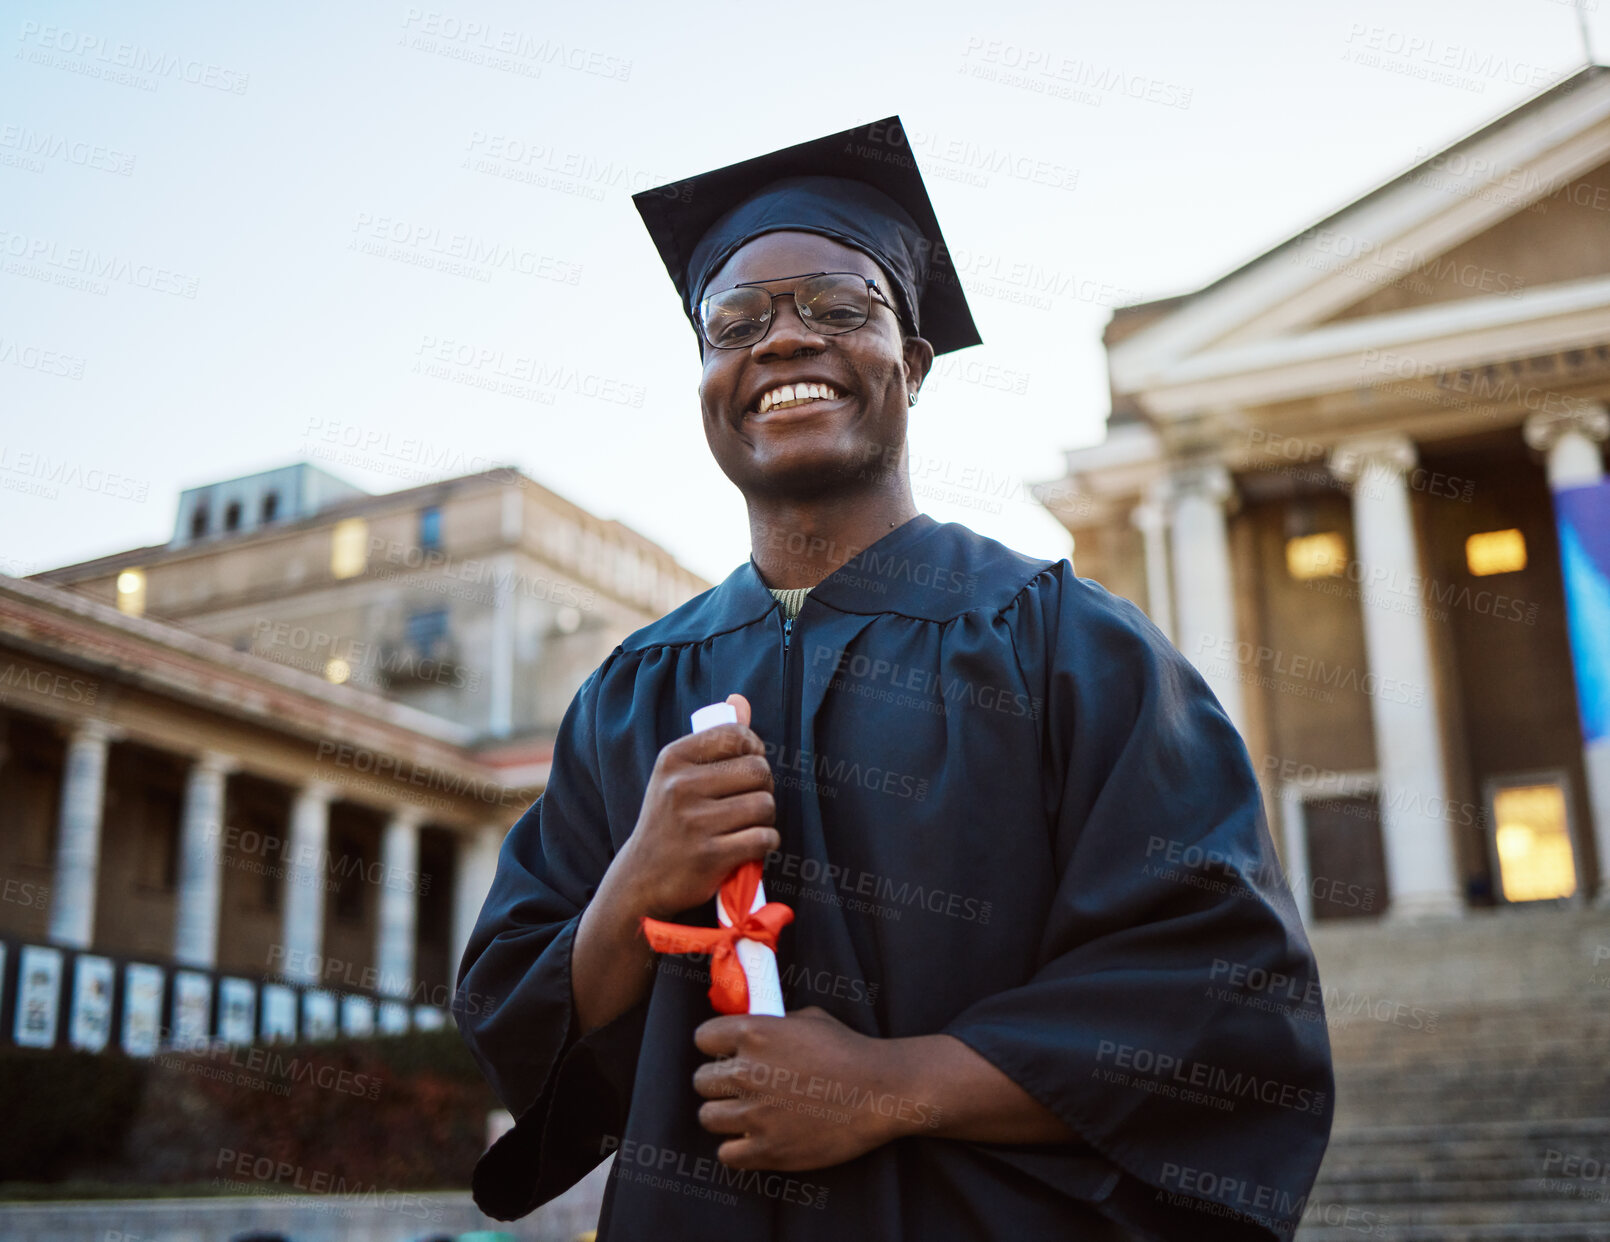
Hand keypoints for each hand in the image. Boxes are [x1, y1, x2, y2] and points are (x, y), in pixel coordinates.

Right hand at [615, 693, 777, 920]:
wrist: (642, 877)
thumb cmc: (669, 820)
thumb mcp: (678, 775)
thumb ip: (714, 739)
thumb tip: (738, 700)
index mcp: (673, 759)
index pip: (736, 735)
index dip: (754, 749)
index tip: (748, 765)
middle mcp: (680, 787)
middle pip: (759, 770)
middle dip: (763, 787)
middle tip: (748, 800)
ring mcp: (694, 822)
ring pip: (765, 805)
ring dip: (765, 818)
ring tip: (747, 824)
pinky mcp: (710, 855)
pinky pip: (764, 838)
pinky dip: (765, 843)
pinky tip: (749, 845)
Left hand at [692, 1007, 934, 1171]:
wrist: (881, 1091)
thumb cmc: (849, 1051)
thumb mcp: (808, 1020)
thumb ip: (772, 1025)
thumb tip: (748, 1032)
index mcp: (754, 1033)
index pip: (703, 1037)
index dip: (716, 1046)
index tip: (728, 1054)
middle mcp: (747, 1072)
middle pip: (701, 1081)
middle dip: (720, 1083)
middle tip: (742, 1087)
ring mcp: (755, 1114)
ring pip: (708, 1117)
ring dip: (725, 1116)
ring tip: (748, 1114)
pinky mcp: (768, 1149)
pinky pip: (726, 1154)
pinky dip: (738, 1149)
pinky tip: (756, 1139)